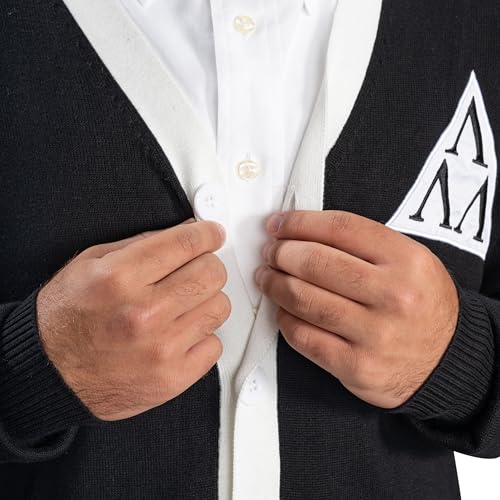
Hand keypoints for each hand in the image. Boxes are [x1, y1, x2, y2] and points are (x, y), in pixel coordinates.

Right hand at [36, 219, 229, 420]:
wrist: (49, 374)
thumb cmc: (65, 319)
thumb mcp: (91, 263)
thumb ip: (142, 243)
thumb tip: (186, 232)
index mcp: (120, 278)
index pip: (186, 243)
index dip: (207, 233)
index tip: (212, 234)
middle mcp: (144, 314)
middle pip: (212, 273)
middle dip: (208, 265)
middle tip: (197, 269)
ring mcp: (161, 349)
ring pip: (220, 307)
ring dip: (205, 301)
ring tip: (182, 306)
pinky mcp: (172, 378)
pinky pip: (215, 345)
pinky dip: (202, 337)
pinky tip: (179, 334)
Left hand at [255, 210, 458, 408]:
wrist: (449, 361)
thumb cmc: (420, 305)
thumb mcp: (410, 262)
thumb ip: (363, 244)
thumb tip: (300, 233)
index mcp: (407, 260)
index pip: (340, 228)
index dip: (300, 222)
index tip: (278, 224)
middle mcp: (393, 296)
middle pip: (315, 262)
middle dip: (281, 253)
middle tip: (270, 252)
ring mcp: (375, 335)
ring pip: (304, 299)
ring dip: (274, 284)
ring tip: (266, 276)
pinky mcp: (357, 366)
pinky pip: (303, 337)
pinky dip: (284, 319)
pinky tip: (282, 309)